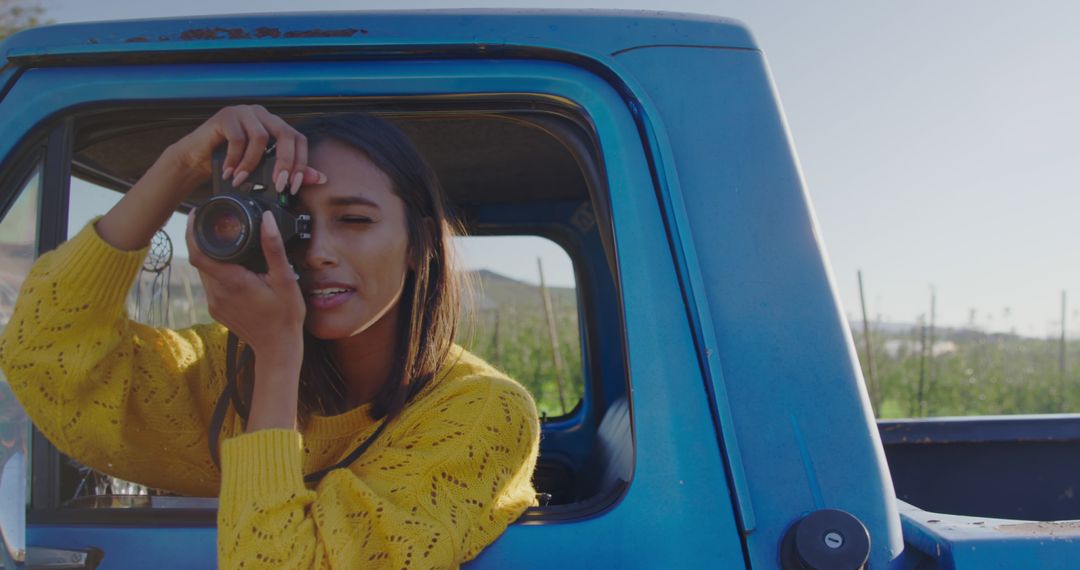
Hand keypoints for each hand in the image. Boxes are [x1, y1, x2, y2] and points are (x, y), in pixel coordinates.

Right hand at [170, 104, 324, 193]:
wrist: (197, 158)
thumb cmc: (231, 163)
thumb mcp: (262, 169)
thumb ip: (289, 171)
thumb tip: (319, 178)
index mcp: (276, 124)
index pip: (299, 139)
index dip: (301, 163)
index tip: (294, 186)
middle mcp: (263, 115)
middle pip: (286, 134)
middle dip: (285, 163)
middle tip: (278, 185)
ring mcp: (245, 112)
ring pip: (261, 137)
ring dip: (253, 164)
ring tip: (243, 180)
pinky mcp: (226, 115)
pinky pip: (237, 138)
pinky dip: (236, 159)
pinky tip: (231, 173)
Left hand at [186, 210, 305, 362]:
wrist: (278, 348)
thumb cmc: (285, 316)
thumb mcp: (285, 280)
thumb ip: (273, 248)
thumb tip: (267, 220)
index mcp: (233, 281)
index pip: (198, 253)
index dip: (192, 231)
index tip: (197, 214)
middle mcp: (217, 293)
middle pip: (200, 259)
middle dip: (204, 240)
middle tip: (218, 223)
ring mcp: (214, 303)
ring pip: (205, 271)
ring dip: (212, 256)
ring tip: (228, 243)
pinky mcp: (216, 310)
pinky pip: (211, 284)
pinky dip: (218, 272)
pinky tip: (235, 269)